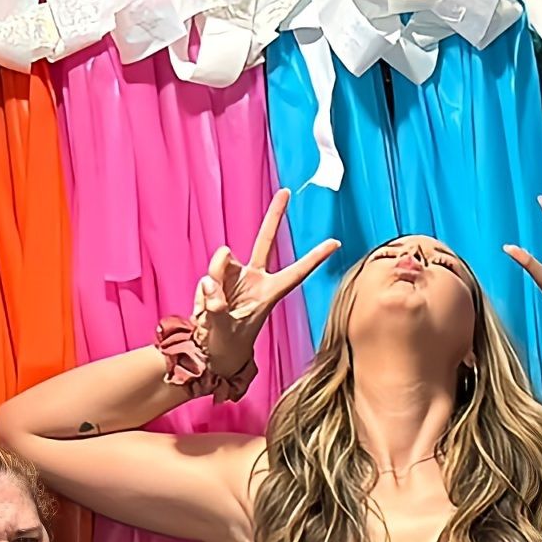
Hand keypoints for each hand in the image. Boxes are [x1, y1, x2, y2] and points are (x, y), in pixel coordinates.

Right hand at [193, 188, 338, 386]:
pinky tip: (206, 307)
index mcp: (269, 293)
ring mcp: (233, 276)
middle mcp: (253, 278)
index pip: (296, 272)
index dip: (315, 258)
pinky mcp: (215, 278)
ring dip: (215, 282)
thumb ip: (217, 300)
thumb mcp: (224, 326)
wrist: (210, 350)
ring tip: (215, 309)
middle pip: (265, 240)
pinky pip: (208, 274)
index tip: (336, 242)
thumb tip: (213, 274)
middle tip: (286, 191)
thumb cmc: (227, 343)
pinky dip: (205, 290)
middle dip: (274, 215)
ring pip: (223, 261)